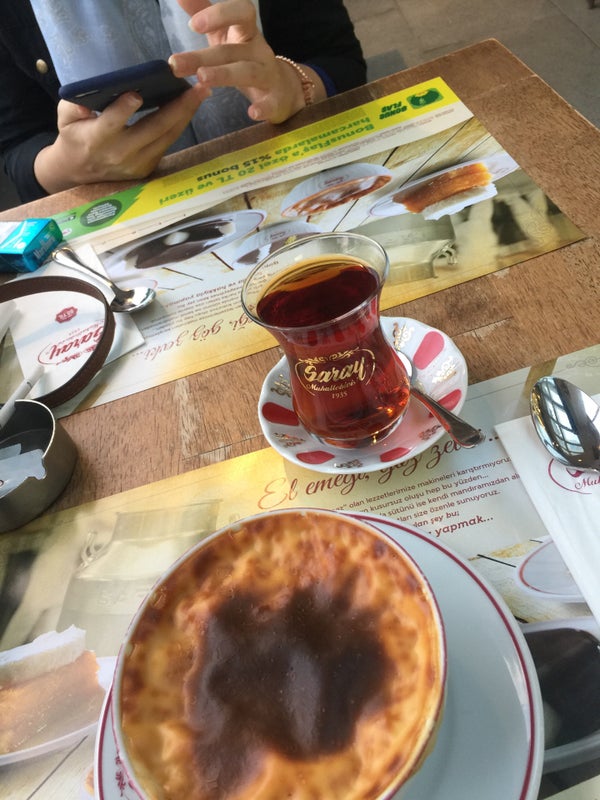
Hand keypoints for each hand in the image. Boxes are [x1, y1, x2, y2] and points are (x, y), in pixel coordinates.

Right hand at [34, 83, 207, 193]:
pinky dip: (179, 123)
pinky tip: (190, 107)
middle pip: (153, 129)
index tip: (137, 94)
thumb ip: (73, 106)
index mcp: (96, 140)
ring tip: (202, 93)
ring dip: (186, 114)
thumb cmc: (74, 136)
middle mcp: (120, 154)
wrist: (80, 172)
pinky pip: (167, 142)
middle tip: (197, 87)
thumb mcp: (65, 119)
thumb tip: (89, 98)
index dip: (123, 110)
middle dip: (177, 107)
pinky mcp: (148, 167)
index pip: (111, 123)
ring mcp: (137, 163)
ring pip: (166, 136)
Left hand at [170, 0, 323, 122]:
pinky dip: (263, 107)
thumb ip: (203, 13)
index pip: (240, 13)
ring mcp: (268, 74)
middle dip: (203, 56)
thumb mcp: (224, 35)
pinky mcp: (276, 100)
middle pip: (231, 50)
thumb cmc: (246, 58)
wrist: (281, 89)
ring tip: (202, 79)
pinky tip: (252, 113)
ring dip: (224, 74)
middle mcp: (258, 50)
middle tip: (175, 64)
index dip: (219, 15)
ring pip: (247, 72)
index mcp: (246, 32)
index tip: (193, 24)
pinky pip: (271, 103)